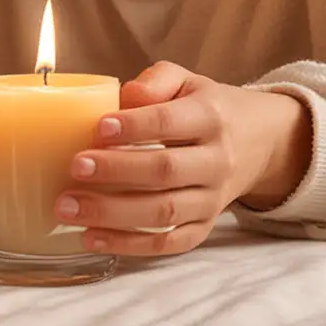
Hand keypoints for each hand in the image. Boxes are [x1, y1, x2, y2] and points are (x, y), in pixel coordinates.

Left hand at [56, 61, 311, 257]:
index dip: (134, 126)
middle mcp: (216, 160)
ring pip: (164, 212)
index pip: (170, 122)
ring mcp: (212, 199)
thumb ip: (157, 81)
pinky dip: (130, 245)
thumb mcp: (187, 81)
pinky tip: (91, 237)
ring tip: (68, 208)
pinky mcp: (204, 226)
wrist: (258, 143)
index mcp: (209, 117)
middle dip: (116, 171)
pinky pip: (169, 242)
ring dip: (112, 213)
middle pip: (165, 171)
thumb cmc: (205, 107)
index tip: (98, 127)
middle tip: (73, 167)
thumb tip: (126, 96)